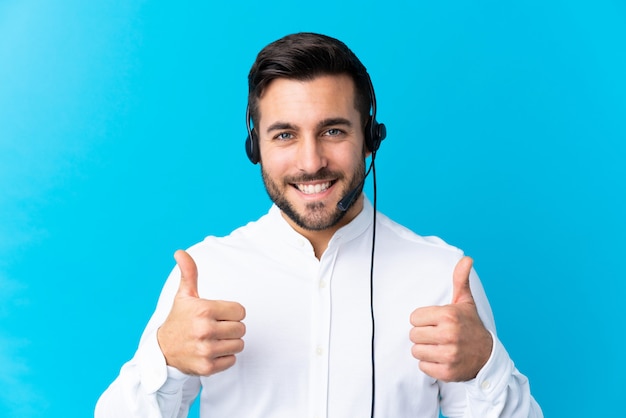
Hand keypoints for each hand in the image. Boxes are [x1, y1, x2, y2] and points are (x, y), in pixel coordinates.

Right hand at [157, 250, 245, 375]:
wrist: (162, 351)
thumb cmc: (178, 320)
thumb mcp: (184, 295)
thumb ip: (189, 273)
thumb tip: (180, 252)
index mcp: (204, 310)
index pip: (240, 311)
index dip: (231, 313)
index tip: (218, 315)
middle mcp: (205, 330)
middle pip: (241, 328)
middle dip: (231, 328)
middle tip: (215, 328)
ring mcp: (206, 350)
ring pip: (239, 344)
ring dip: (229, 343)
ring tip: (213, 340)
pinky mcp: (207, 367)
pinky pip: (232, 360)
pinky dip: (224, 358)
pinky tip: (211, 352)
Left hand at [409, 256, 492, 381]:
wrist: (488, 356)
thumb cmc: (470, 325)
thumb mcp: (465, 301)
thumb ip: (460, 279)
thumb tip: (466, 258)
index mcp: (449, 316)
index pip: (414, 318)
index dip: (423, 320)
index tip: (435, 322)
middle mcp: (449, 335)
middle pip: (413, 335)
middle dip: (423, 335)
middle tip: (437, 335)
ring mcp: (448, 355)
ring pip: (416, 351)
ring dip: (425, 350)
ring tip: (438, 346)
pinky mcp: (447, 372)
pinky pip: (423, 367)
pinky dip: (429, 365)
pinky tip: (441, 358)